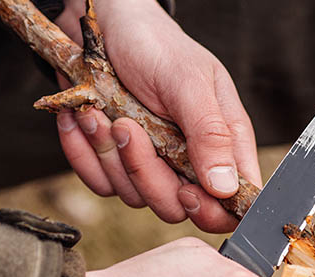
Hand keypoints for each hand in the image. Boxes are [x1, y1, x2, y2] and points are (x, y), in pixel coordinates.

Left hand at [54, 0, 259, 232]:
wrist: (101, 27)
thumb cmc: (154, 45)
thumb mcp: (188, 81)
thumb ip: (211, 133)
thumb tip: (226, 187)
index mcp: (223, 143)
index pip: (233, 202)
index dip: (211, 211)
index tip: (186, 190)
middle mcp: (190, 161)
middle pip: (176, 207)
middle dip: (145, 174)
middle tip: (128, 128)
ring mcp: (152, 165)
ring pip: (134, 196)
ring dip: (108, 153)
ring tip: (99, 111)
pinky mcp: (115, 164)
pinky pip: (100, 183)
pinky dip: (83, 152)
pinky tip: (82, 118)